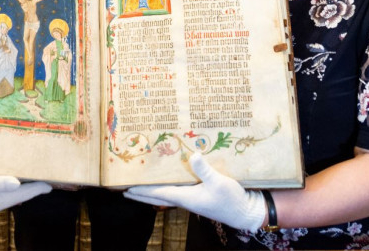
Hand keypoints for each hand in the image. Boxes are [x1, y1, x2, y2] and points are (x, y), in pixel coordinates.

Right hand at [0, 172, 51, 218]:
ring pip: (9, 189)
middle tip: (44, 172)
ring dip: (20, 180)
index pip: (25, 194)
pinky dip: (6, 179)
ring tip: (30, 170)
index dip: (39, 187)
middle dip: (32, 183)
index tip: (52, 183)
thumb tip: (17, 181)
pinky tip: (6, 171)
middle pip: (19, 192)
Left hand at [124, 154, 265, 231]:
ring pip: (165, 195)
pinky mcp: (197, 196)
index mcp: (185, 198)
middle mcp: (184, 199)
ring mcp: (190, 199)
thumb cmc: (231, 200)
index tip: (126, 188)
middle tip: (124, 190)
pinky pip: (175, 192)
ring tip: (139, 187)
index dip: (142, 190)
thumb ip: (205, 170)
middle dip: (140, 194)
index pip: (157, 193)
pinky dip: (165, 188)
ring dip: (151, 192)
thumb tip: (193, 156)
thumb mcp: (219, 182)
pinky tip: (165, 182)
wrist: (244, 212)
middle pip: (156, 198)